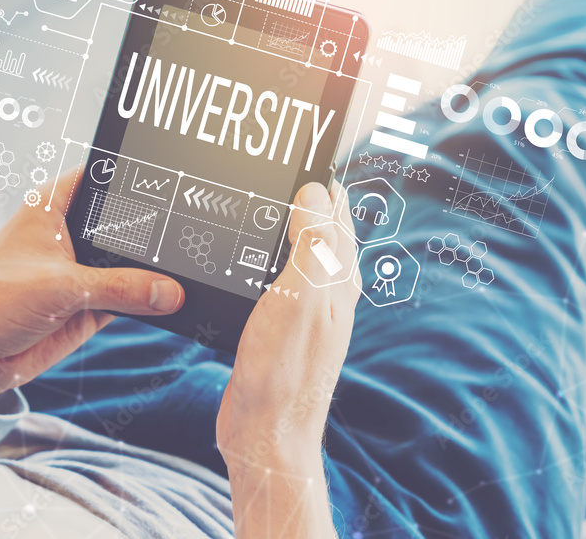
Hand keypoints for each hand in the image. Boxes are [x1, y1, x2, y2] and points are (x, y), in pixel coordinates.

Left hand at [0, 172, 184, 410]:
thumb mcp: (59, 287)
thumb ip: (120, 287)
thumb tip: (170, 292)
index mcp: (53, 206)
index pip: (104, 179)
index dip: (136, 179)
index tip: (176, 186)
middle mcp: (71, 234)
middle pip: (126, 224)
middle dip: (155, 232)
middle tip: (194, 235)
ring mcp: (84, 271)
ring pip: (133, 265)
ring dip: (155, 273)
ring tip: (192, 272)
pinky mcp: (91, 305)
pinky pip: (132, 299)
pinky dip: (150, 303)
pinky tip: (175, 302)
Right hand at [217, 181, 359, 468]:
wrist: (266, 433)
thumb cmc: (285, 369)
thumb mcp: (301, 296)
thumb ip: (313, 243)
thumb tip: (315, 192)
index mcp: (339, 278)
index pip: (336, 212)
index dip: (320, 180)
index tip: (301, 151)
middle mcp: (328, 291)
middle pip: (321, 229)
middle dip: (306, 197)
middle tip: (280, 169)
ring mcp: (304, 309)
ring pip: (298, 252)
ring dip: (286, 225)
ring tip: (263, 201)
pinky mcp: (279, 326)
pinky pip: (277, 277)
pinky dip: (266, 257)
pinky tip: (246, 257)